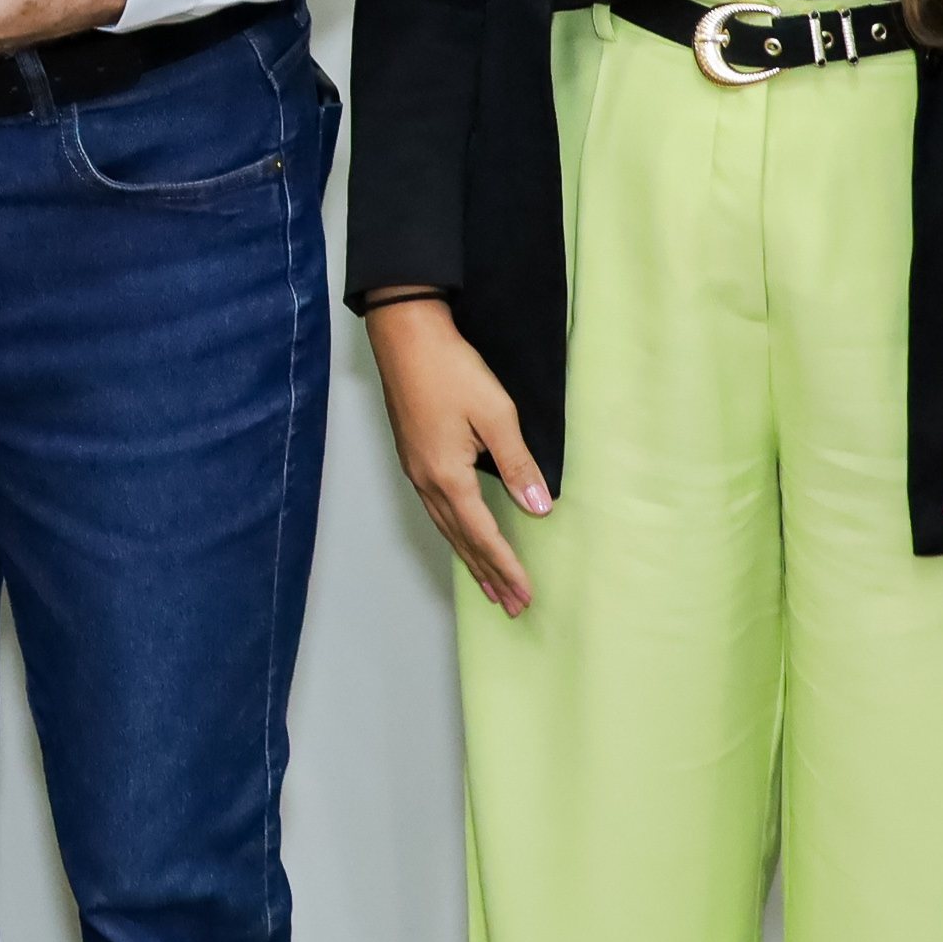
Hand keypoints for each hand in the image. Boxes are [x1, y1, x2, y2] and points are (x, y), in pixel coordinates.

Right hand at [365, 298, 549, 614]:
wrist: (404, 335)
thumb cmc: (450, 369)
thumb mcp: (496, 414)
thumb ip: (518, 463)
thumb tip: (538, 507)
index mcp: (448, 476)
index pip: (484, 534)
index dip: (507, 566)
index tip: (525, 595)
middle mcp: (427, 480)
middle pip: (461, 539)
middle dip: (487, 574)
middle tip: (510, 606)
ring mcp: (416, 468)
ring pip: (445, 526)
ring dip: (469, 557)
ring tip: (488, 584)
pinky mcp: (413, 454)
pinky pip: (437, 509)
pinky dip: (454, 532)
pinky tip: (461, 532)